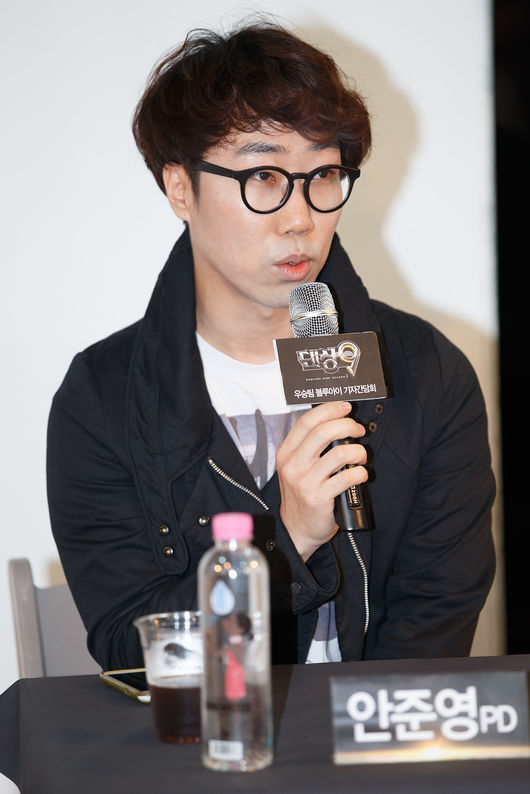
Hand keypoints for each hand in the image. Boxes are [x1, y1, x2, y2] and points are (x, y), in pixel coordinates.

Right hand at [276, 401, 367, 560]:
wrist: (296, 530)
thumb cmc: (302, 496)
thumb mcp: (297, 468)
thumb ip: (310, 448)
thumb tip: (337, 424)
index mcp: (286, 453)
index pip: (307, 421)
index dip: (329, 410)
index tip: (345, 407)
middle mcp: (293, 465)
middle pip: (323, 432)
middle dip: (347, 425)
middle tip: (358, 430)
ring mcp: (305, 482)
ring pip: (339, 453)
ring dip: (358, 451)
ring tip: (361, 456)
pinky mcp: (319, 497)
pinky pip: (347, 477)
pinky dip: (360, 472)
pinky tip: (360, 474)